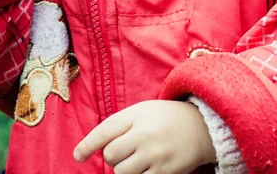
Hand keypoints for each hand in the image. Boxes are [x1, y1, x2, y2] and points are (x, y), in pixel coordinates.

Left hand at [73, 100, 216, 173]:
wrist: (200, 126)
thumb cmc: (164, 117)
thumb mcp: (141, 111)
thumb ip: (120, 125)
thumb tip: (99, 146)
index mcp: (135, 116)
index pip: (104, 131)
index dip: (87, 145)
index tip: (77, 156)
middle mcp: (144, 135)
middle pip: (111, 155)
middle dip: (111, 157)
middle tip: (122, 151)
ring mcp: (155, 155)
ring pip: (122, 173)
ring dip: (123, 169)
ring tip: (134, 159)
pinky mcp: (165, 173)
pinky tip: (144, 168)